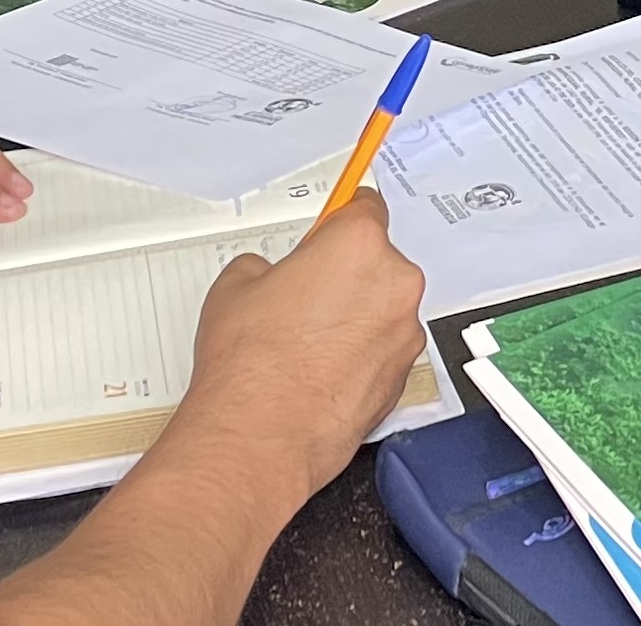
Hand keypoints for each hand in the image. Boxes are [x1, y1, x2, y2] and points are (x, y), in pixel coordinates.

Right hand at [162, 191, 428, 512]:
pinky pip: (383, 352)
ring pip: (382, 311)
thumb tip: (268, 276)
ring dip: (355, 320)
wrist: (261, 434)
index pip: (366, 207)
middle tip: (303, 299)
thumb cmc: (251, 363)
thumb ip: (265, 267)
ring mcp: (403, 335)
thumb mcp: (236, 286)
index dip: (344, 217)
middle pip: (376, 263)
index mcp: (358, 245)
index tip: (338, 221)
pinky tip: (320, 373)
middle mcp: (394, 284)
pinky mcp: (401, 378)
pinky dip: (360, 357)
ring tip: (305, 345)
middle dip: (345, 276)